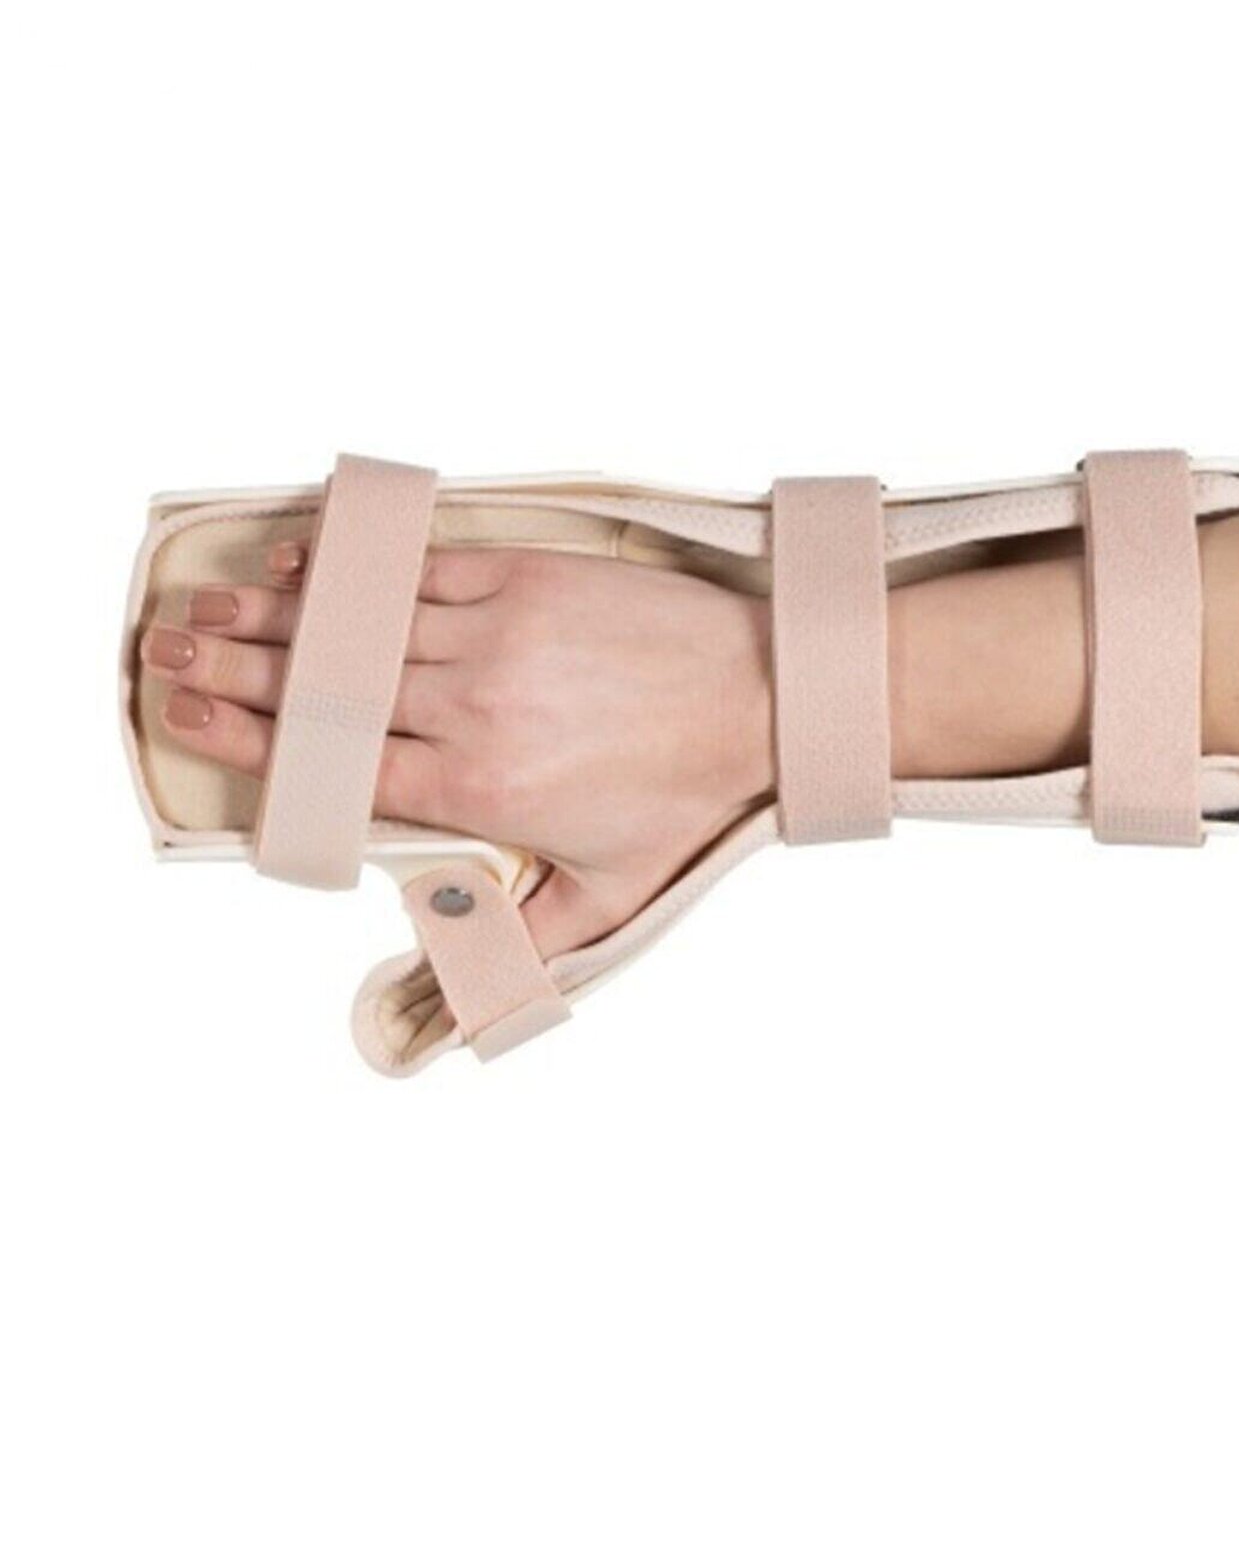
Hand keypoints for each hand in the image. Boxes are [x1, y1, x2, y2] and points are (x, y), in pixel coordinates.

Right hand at [143, 547, 775, 955]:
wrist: (763, 696)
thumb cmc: (685, 795)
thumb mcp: (610, 893)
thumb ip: (526, 936)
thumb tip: (463, 981)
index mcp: (479, 791)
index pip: (337, 767)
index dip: (253, 744)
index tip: (192, 724)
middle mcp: (473, 710)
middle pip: (324, 689)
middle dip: (233, 673)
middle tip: (166, 656)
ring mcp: (495, 634)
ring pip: (358, 624)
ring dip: (272, 615)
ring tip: (205, 607)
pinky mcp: (524, 577)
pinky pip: (415, 569)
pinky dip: (354, 569)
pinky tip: (306, 565)